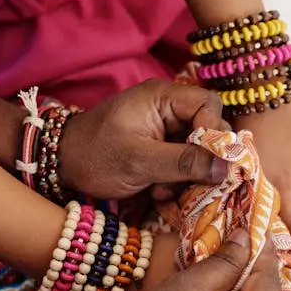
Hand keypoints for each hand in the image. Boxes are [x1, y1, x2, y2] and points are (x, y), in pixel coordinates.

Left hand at [58, 79, 230, 199]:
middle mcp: (169, 109)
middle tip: (189, 182)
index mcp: (162, 97)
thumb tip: (227, 167)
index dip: (214, 132)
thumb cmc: (94, 156)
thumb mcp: (139, 161)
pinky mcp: (162, 149)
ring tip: (164, 192)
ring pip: (200, 151)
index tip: (207, 161)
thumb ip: (184, 162)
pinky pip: (185, 163)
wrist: (63, 167)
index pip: (209, 105)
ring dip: (188, 176)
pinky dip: (177, 182)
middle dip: (202, 160)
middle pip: (209, 129)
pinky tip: (158, 193)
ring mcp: (166, 129)